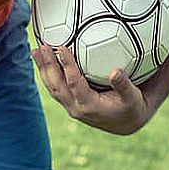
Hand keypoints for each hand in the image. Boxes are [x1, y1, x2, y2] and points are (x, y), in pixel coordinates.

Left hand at [31, 45, 157, 135]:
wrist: (127, 123)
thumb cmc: (132, 107)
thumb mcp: (133, 98)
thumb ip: (124, 85)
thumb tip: (116, 71)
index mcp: (89, 106)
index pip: (73, 83)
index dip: (67, 65)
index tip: (61, 48)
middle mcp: (76, 108)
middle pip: (56, 85)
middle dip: (48, 66)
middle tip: (42, 46)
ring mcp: (71, 106)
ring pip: (52, 87)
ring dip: (43, 69)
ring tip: (35, 51)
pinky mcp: (70, 103)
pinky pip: (55, 88)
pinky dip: (47, 74)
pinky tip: (43, 60)